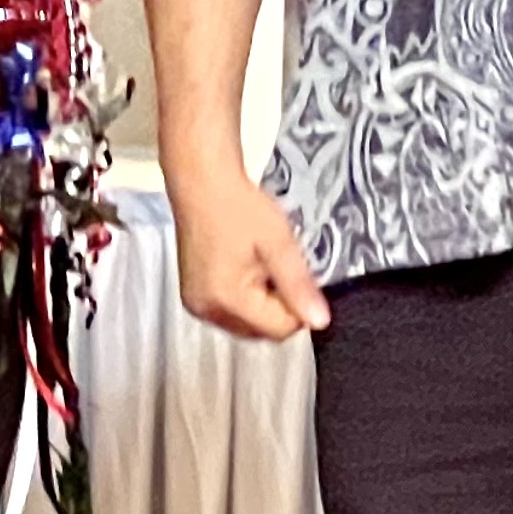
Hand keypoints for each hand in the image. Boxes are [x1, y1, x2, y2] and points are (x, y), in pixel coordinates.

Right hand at [171, 162, 328, 340]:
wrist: (201, 181)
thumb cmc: (238, 206)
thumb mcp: (278, 242)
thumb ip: (299, 285)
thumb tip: (320, 322)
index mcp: (227, 298)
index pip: (279, 329)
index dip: (297, 306)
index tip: (297, 276)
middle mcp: (207, 309)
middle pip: (261, 331)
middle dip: (278, 307)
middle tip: (276, 267)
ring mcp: (196, 304)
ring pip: (246, 324)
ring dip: (261, 305)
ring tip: (258, 265)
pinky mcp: (192, 296)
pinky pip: (228, 312)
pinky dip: (243, 299)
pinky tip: (244, 269)